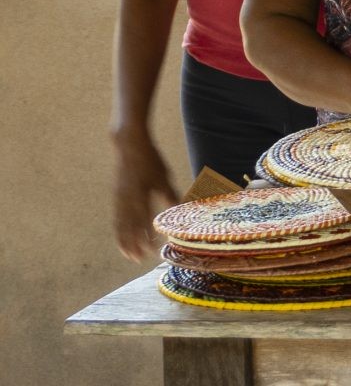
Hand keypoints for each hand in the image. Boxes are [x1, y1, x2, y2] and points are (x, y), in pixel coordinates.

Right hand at [110, 132, 178, 263]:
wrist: (130, 147)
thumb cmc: (150, 161)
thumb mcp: (163, 177)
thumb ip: (169, 195)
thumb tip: (177, 212)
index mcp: (140, 197)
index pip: (144, 224)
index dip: (147, 238)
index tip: (153, 251)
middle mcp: (127, 201)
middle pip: (129, 229)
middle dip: (134, 245)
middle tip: (140, 260)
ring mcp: (119, 200)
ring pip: (120, 226)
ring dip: (124, 242)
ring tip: (129, 255)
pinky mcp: (116, 197)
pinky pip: (116, 218)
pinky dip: (118, 231)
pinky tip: (121, 237)